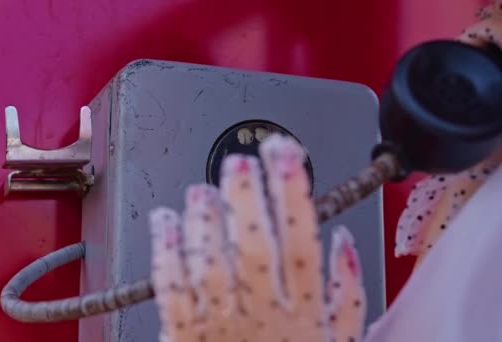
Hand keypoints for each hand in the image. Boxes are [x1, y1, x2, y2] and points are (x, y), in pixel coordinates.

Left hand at [149, 134, 366, 341]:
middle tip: (238, 162)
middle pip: (253, 248)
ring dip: (205, 223)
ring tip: (201, 191)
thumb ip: (347, 292)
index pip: (300, 241)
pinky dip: (166, 254)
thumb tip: (342, 240)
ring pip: (211, 265)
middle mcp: (260, 315)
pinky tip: (165, 222)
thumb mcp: (338, 340)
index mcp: (301, 313)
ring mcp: (219, 324)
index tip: (284, 155)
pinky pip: (172, 291)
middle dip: (246, 200)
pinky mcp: (184, 333)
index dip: (291, 194)